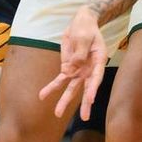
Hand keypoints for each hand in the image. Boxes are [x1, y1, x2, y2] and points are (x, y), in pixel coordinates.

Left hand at [38, 6, 106, 120]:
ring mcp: (79, 71)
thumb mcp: (83, 37)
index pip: (97, 76)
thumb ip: (78, 53)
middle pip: (86, 87)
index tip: (91, 99)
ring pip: (72, 88)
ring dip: (65, 100)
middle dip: (85, 103)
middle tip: (84, 117)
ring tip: (57, 113)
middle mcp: (90, 70)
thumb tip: (70, 69)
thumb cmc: (86, 29)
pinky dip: (51, 87)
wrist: (81, 24)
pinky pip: (59, 80)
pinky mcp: (68, 68)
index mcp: (99, 60)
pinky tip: (43, 95)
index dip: (94, 88)